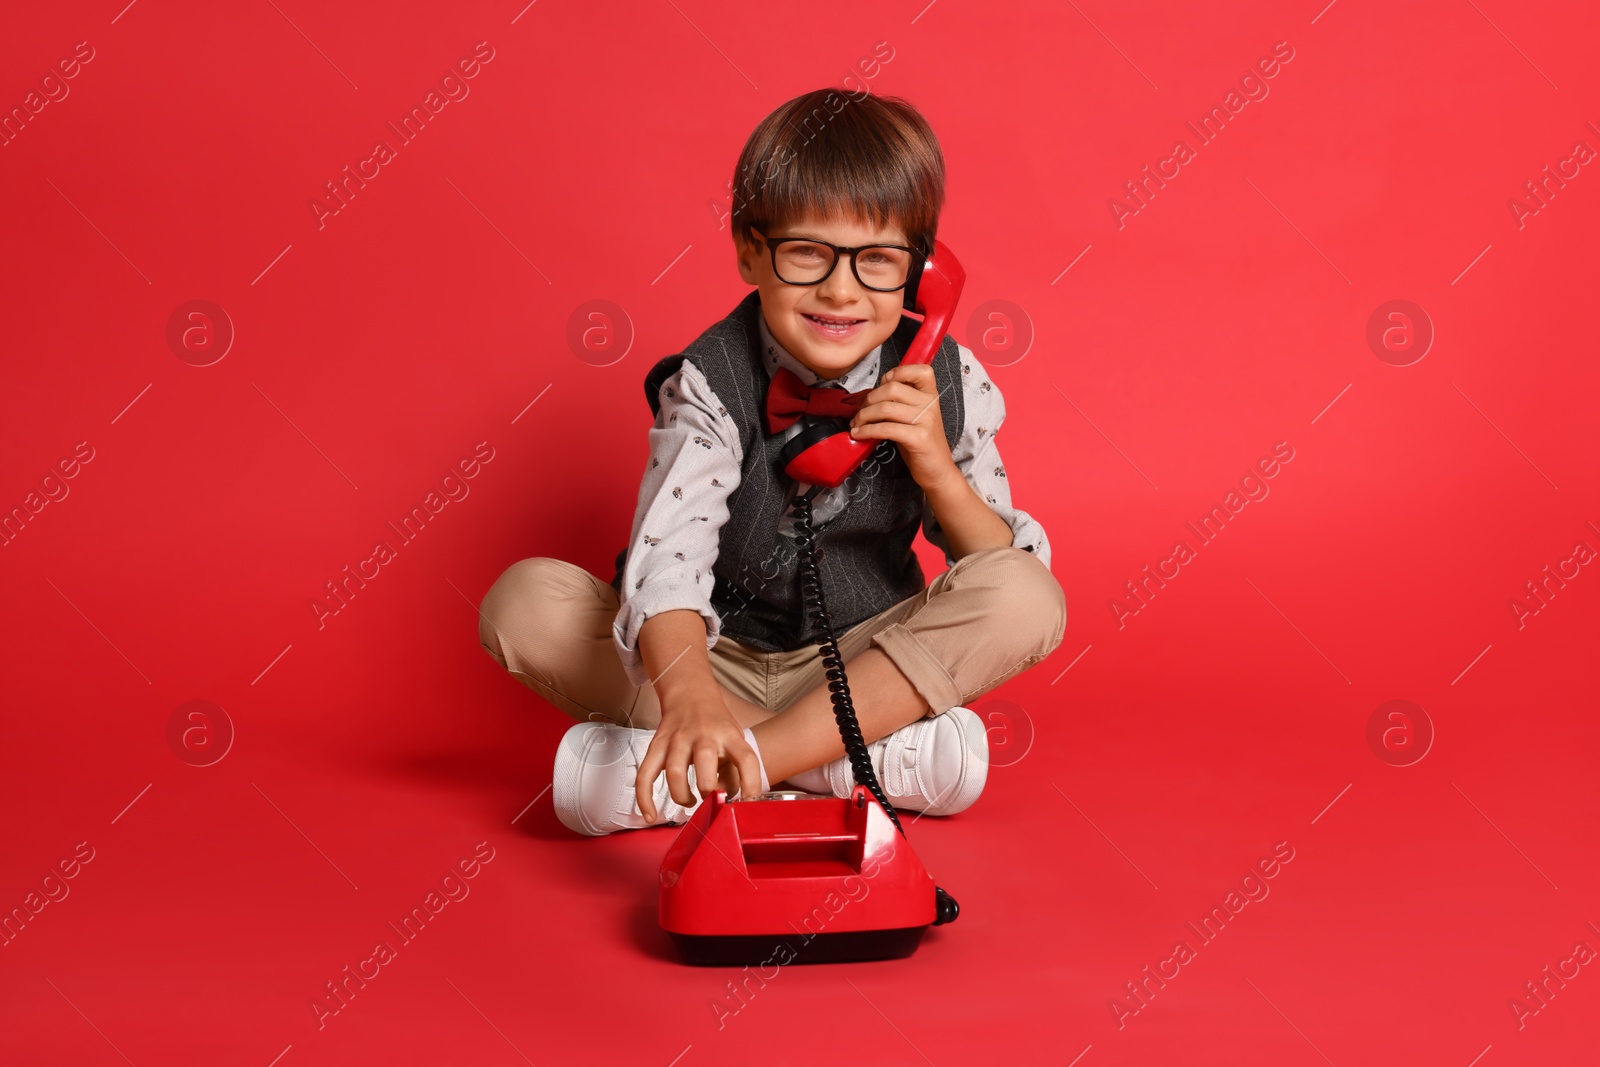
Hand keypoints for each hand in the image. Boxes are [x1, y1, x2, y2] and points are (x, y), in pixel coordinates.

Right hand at [635, 689, 762, 822]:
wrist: (690, 696)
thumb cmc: (717, 727)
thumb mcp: (734, 742)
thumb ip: (734, 773)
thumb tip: (727, 805)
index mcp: (729, 736)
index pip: (746, 759)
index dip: (751, 784)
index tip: (749, 804)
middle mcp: (703, 736)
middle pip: (705, 761)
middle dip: (708, 789)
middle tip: (711, 801)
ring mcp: (677, 740)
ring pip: (674, 771)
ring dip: (682, 795)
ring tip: (690, 802)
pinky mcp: (657, 746)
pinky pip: (645, 775)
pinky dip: (645, 799)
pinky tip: (651, 816)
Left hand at [848, 363, 959, 490]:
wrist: (938, 471)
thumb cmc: (921, 443)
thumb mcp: (915, 417)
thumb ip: (901, 402)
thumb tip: (872, 393)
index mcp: (931, 395)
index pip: (921, 370)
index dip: (898, 372)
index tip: (882, 384)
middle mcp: (931, 404)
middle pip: (893, 388)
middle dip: (869, 399)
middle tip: (860, 413)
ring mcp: (926, 420)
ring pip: (886, 408)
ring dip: (864, 416)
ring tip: (856, 425)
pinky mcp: (919, 438)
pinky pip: (886, 428)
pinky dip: (867, 431)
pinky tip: (858, 435)